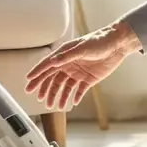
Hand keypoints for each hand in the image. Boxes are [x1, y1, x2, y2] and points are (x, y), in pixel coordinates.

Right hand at [24, 21, 140, 108]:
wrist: (117, 44)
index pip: (47, 65)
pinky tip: (71, 103)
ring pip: (64, 87)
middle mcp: (69, 64)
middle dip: (44, 88)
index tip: (28, 81)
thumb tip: (53, 61)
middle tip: (38, 97)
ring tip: (53, 105)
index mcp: (65, 55)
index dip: (37, 73)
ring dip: (58, 95)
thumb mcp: (82, 48)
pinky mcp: (89, 79)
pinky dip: (74, 97)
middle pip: (53, 78)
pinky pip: (79, 90)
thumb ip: (67, 56)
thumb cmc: (99, 41)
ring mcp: (78, 72)